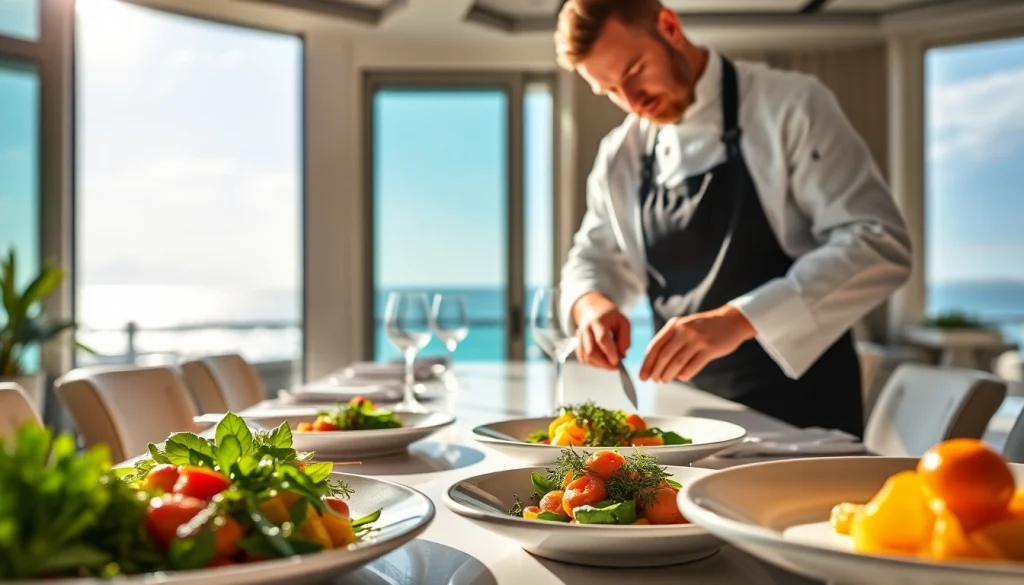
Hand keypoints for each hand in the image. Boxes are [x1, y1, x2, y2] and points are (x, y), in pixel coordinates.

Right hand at [571, 292, 630, 369]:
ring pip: (585, 357)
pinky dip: (592, 364)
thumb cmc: (609, 315)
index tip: (618, 362)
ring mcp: (579, 337)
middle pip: (591, 351)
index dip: (610, 353)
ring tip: (610, 364)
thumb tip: (622, 355)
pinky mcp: (577, 344)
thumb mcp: (623, 321)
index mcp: (598, 321)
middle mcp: (586, 329)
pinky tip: (601, 362)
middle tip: (615, 367)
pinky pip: (582, 359)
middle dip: (604, 363)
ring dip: (599, 365)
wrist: (591, 308)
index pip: (602, 339)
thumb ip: (625, 338)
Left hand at [639, 305, 755, 382]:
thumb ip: (670, 339)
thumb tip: (654, 362)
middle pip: (664, 356)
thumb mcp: (684, 325)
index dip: (647, 363)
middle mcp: (684, 330)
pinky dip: (684, 375)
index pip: (655, 346)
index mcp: (674, 325)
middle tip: (654, 380)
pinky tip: (681, 377)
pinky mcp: (710, 349)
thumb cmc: (705, 327)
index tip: (642, 376)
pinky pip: (692, 366)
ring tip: (664, 380)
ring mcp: (697, 339)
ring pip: (677, 363)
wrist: (731, 321)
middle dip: (656, 371)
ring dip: (668, 375)